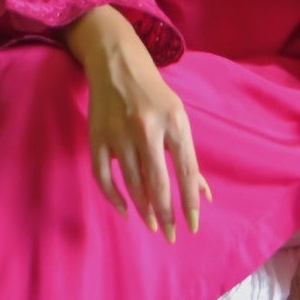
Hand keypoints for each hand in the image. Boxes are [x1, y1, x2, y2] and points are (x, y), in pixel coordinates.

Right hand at [63, 6, 211, 238]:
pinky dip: (113, 197)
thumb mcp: (179, 118)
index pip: (186, 172)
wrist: (118, 64)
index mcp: (174, 124)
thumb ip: (189, 156)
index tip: (193, 225)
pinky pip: (103, 177)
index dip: (190, 202)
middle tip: (171, 235)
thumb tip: (203, 193)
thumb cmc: (155, 95)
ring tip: (153, 225)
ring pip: (132, 183)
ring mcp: (118, 134)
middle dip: (166, 214)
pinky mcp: (97, 138)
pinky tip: (125, 210)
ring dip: (144, 209)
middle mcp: (147, 130)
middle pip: (158, 182)